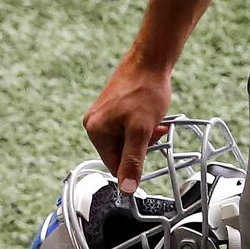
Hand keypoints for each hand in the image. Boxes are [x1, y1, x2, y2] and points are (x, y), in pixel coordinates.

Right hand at [82, 56, 172, 194]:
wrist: (151, 60)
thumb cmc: (144, 90)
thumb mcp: (141, 131)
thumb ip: (133, 161)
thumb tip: (126, 189)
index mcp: (95, 130)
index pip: (113, 165)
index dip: (134, 162)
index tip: (149, 149)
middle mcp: (94, 123)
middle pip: (120, 152)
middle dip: (141, 146)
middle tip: (153, 130)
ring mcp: (104, 115)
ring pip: (127, 140)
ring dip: (144, 135)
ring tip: (154, 120)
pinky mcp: (113, 108)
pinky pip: (128, 127)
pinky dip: (142, 125)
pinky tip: (152, 114)